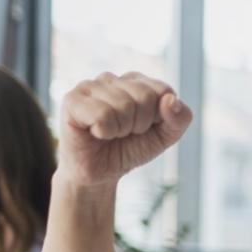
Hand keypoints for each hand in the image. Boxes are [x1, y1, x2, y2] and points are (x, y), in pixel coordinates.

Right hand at [58, 72, 193, 187]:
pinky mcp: (72, 100)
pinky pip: (102, 114)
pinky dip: (105, 132)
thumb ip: (179, 118)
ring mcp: (90, 86)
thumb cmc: (130, 148)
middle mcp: (113, 79)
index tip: (145, 127)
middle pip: (145, 96)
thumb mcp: (165, 136)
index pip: (164, 90)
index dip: (159, 117)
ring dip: (121, 130)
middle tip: (125, 132)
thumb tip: (171, 99)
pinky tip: (95, 132)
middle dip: (141, 124)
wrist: (100, 172)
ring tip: (110, 133)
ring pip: (123, 105)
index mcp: (136, 82)